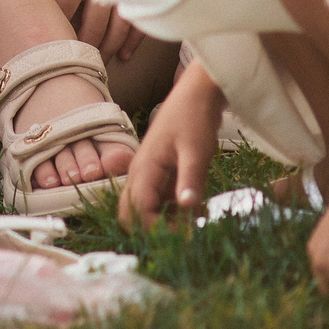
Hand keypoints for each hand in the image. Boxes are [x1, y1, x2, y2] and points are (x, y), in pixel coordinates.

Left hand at [37, 0, 143, 61]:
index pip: (63, 4)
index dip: (53, 25)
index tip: (42, 41)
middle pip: (93, 22)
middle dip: (81, 45)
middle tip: (69, 63)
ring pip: (119, 25)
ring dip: (106, 46)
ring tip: (94, 62)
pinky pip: (142, 16)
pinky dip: (133, 39)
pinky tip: (123, 53)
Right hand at [119, 61, 220, 227]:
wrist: (197, 94)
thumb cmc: (194, 117)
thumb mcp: (196, 150)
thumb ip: (190, 179)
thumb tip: (188, 208)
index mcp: (143, 168)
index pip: (136, 211)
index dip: (156, 228)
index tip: (186, 233)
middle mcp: (140, 174)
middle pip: (131, 214)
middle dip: (153, 229)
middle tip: (185, 233)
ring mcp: (149, 175)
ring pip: (144, 210)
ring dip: (165, 222)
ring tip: (195, 223)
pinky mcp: (160, 175)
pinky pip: (159, 202)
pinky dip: (173, 212)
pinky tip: (195, 210)